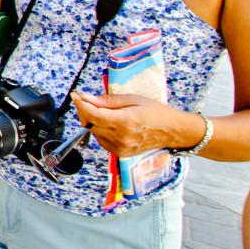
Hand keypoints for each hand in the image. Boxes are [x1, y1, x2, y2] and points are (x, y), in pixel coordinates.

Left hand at [71, 91, 187, 155]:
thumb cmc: (156, 112)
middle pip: (90, 124)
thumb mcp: (134, 99)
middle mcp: (121, 138)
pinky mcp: (121, 153)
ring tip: (101, 110)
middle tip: (86, 100)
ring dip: (91, 121)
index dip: (81, 104)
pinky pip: (102, 140)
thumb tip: (87, 98)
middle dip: (84, 110)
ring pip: (94, 133)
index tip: (76, 95)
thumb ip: (109, 100)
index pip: (93, 115)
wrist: (173, 131)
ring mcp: (120, 148)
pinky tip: (108, 122)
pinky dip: (99, 130)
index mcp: (125, 122)